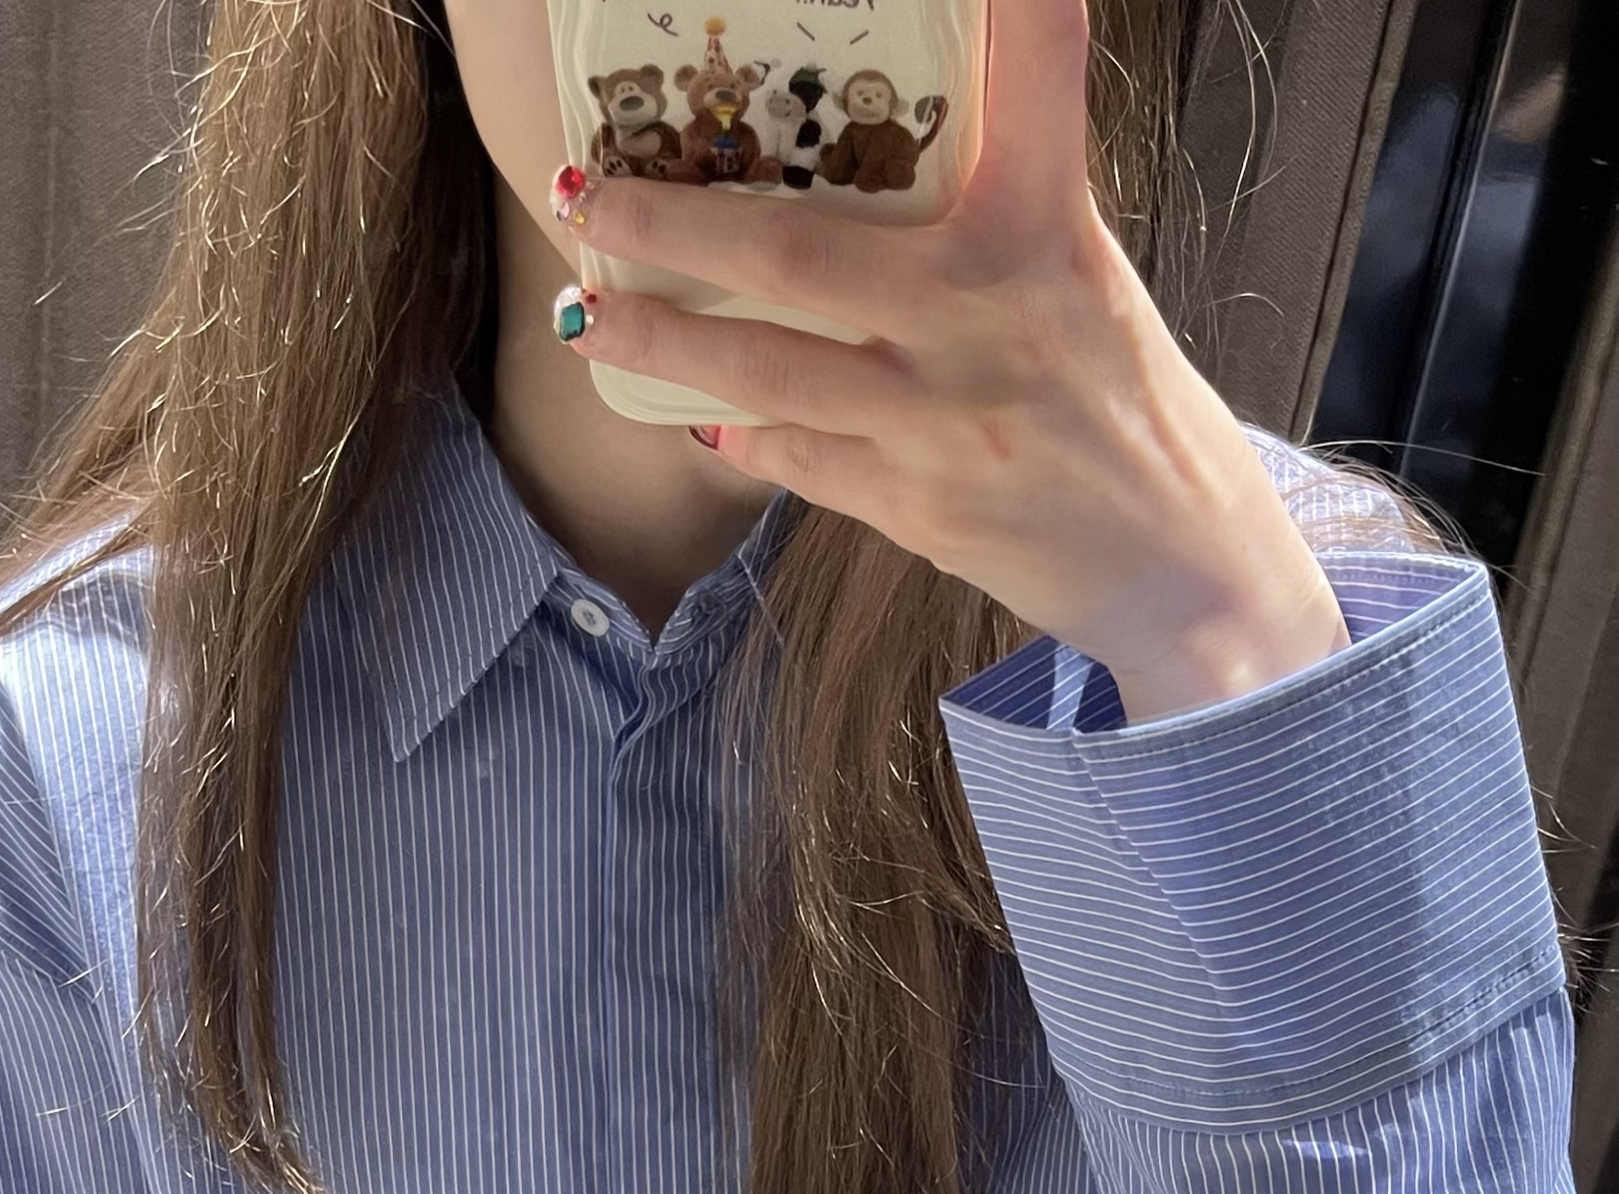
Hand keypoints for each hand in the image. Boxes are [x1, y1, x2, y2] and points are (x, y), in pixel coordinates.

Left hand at [558, 0, 1349, 722]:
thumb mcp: (1075, 273)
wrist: (1178, 563)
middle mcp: (987, 311)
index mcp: (1045, 226)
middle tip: (588, 194)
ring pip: (763, 368)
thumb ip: (994, 201)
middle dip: (670, 224)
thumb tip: (874, 153)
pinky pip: (796, 456)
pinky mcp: (919, 506)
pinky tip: (691, 414)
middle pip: (794, 251)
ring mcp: (942, 416)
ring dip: (659, 340)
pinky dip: (738, 433)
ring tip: (588, 314)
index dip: (1013, 0)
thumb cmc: (1116, 401)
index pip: (1035, 66)